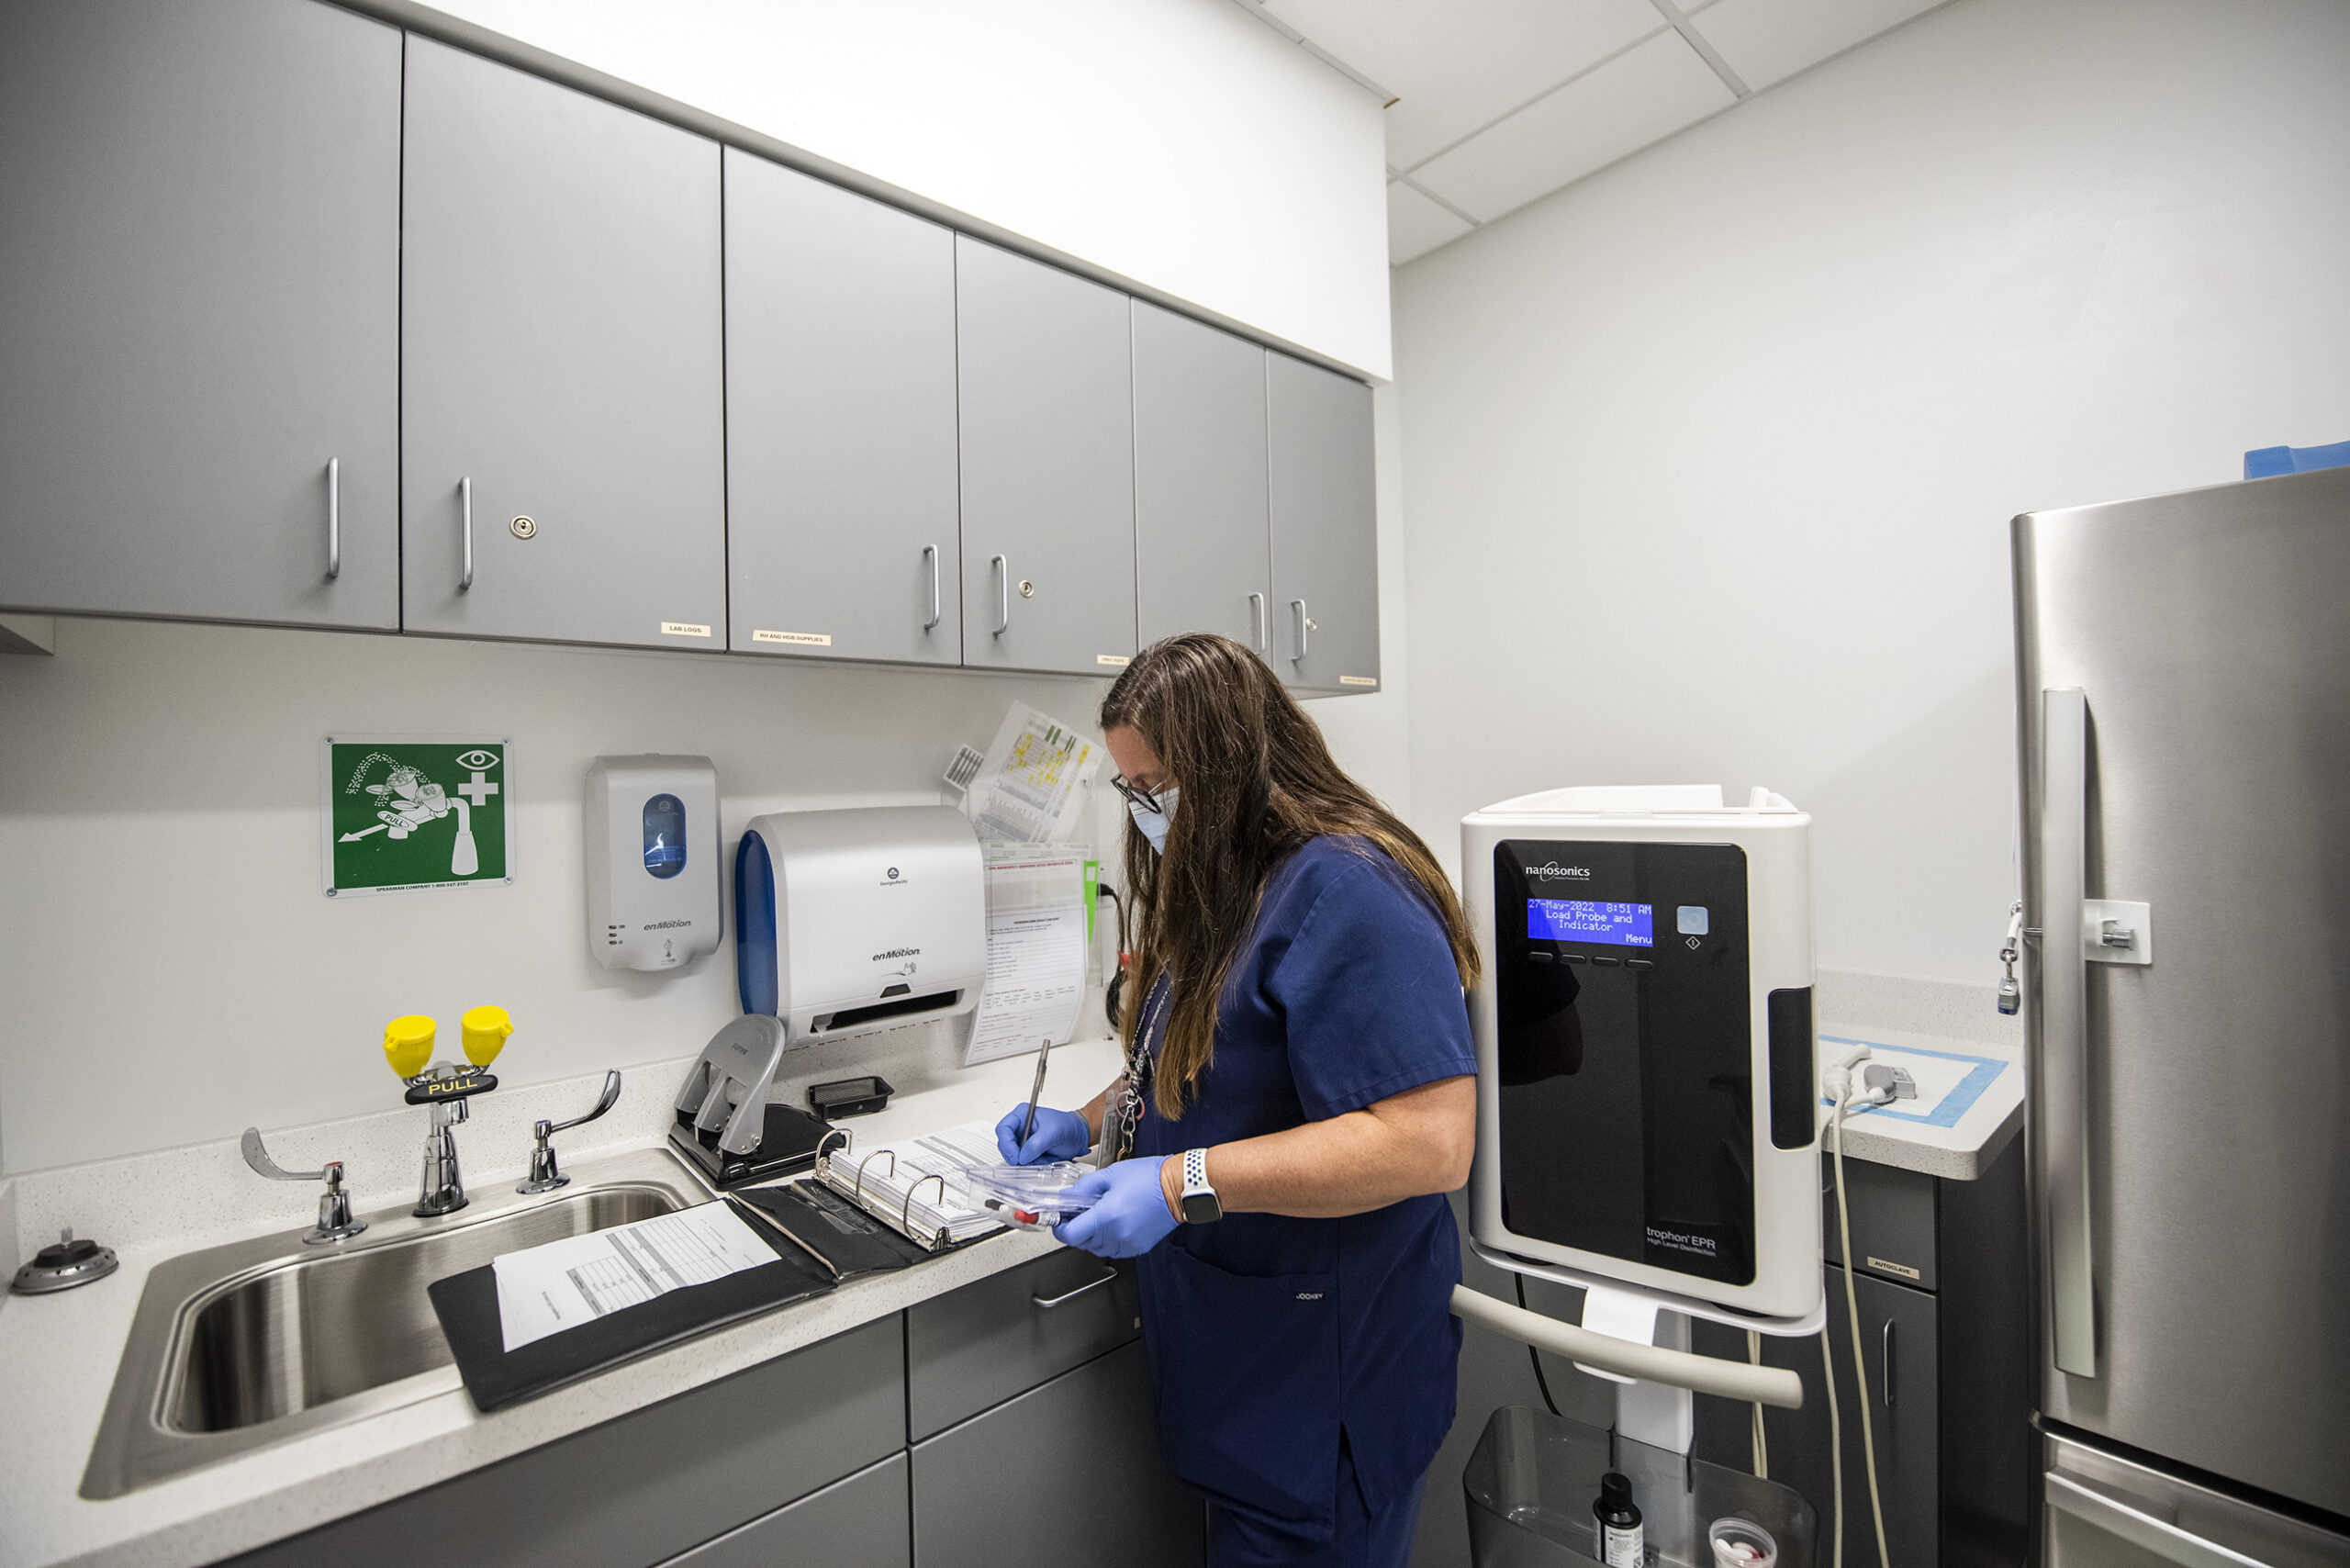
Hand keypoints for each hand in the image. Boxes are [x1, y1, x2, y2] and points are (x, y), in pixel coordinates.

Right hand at [994, 1104, 1090, 1165]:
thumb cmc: (1068, 1126)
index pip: (1003, 1128)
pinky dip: (1034, 1164)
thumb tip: (1022, 1156)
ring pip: (1014, 1155)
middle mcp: (1021, 1127)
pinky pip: (1024, 1162)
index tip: (1015, 1157)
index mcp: (1023, 1115)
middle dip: (1018, 1155)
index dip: (1006, 1144)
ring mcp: (1024, 1139)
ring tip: (1044, 1156)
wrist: (1079, 1136)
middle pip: (1005, 1144)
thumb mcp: (1053, 1132)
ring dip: (1029, 1161)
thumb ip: (1036, 1144)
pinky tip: (1046, 1158)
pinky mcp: (1029, 1150)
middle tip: (1030, 1159)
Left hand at [1053, 1157, 1179, 1257]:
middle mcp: (1116, 1235)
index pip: (1071, 1235)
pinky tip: (1114, 1222)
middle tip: (1078, 1211)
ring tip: (1100, 1214)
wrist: (1178, 1188)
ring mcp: (1128, 1244)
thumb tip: (1068, 1196)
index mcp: (1106, 1217)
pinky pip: (1114, 1249)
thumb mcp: (1110, 1175)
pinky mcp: (1138, 1247)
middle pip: (1082, 1242)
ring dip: (1092, 1235)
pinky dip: (1108, 1239)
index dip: (1060, 1228)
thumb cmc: (1149, 1178)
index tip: (1059, 1220)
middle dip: (1076, 1228)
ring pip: (1097, 1248)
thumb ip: (1084, 1187)